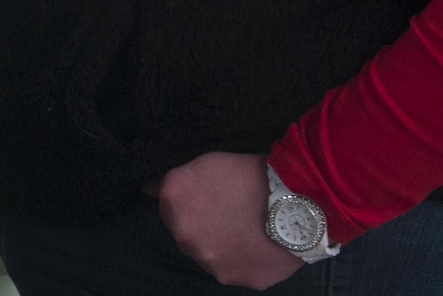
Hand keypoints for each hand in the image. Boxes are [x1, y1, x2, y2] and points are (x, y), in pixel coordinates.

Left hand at [150, 152, 303, 289]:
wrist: (295, 200)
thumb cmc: (247, 175)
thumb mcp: (204, 163)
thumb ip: (172, 181)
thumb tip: (147, 190)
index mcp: (174, 203)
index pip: (166, 205)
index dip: (187, 201)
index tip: (205, 197)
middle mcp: (185, 237)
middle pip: (185, 234)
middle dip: (201, 224)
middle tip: (227, 212)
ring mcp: (210, 262)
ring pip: (209, 255)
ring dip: (219, 244)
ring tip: (245, 228)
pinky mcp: (236, 278)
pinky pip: (234, 269)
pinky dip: (242, 259)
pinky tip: (257, 243)